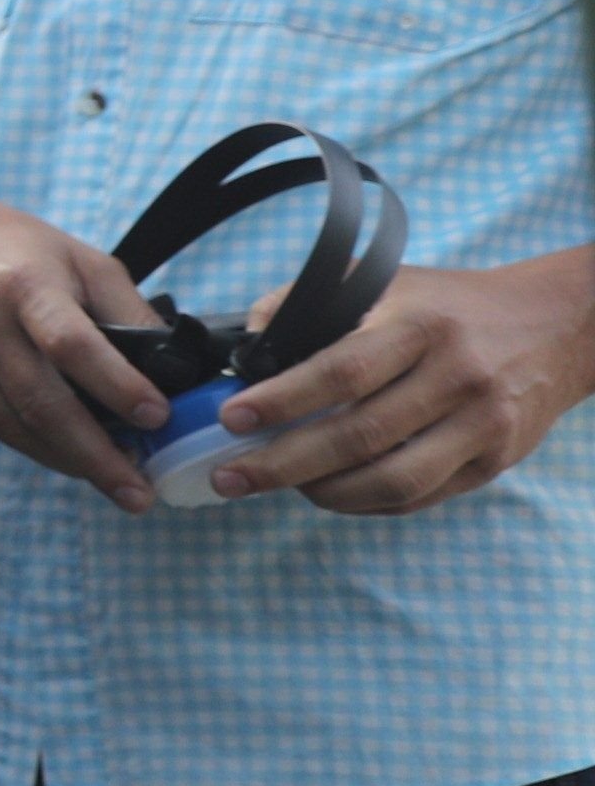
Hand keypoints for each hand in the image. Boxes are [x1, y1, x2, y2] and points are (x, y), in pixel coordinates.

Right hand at [0, 164, 166, 511]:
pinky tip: (70, 454)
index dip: (116, 386)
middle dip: (96, 455)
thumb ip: (127, 310)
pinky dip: (35, 444)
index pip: (71, 344)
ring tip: (116, 481)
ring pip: (14, 425)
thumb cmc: (14, 246)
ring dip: (69, 460)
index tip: (156, 419)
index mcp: (23, 284)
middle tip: (140, 493)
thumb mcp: (82, 259)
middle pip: (41, 402)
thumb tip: (171, 370)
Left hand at [210, 249, 594, 512]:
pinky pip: (418, 497)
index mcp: (421, 326)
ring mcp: (482, 425)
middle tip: (229, 475)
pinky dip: (364, 503)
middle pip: (360, 435)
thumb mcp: (386, 282)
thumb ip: (312, 304)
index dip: (282, 399)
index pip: (343, 370)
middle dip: (283, 463)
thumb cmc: (450, 306)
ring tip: (276, 486)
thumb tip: (250, 343)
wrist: (556, 326)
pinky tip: (328, 492)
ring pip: (392, 480)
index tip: (232, 417)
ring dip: (322, 493)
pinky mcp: (495, 461)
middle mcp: (457, 376)